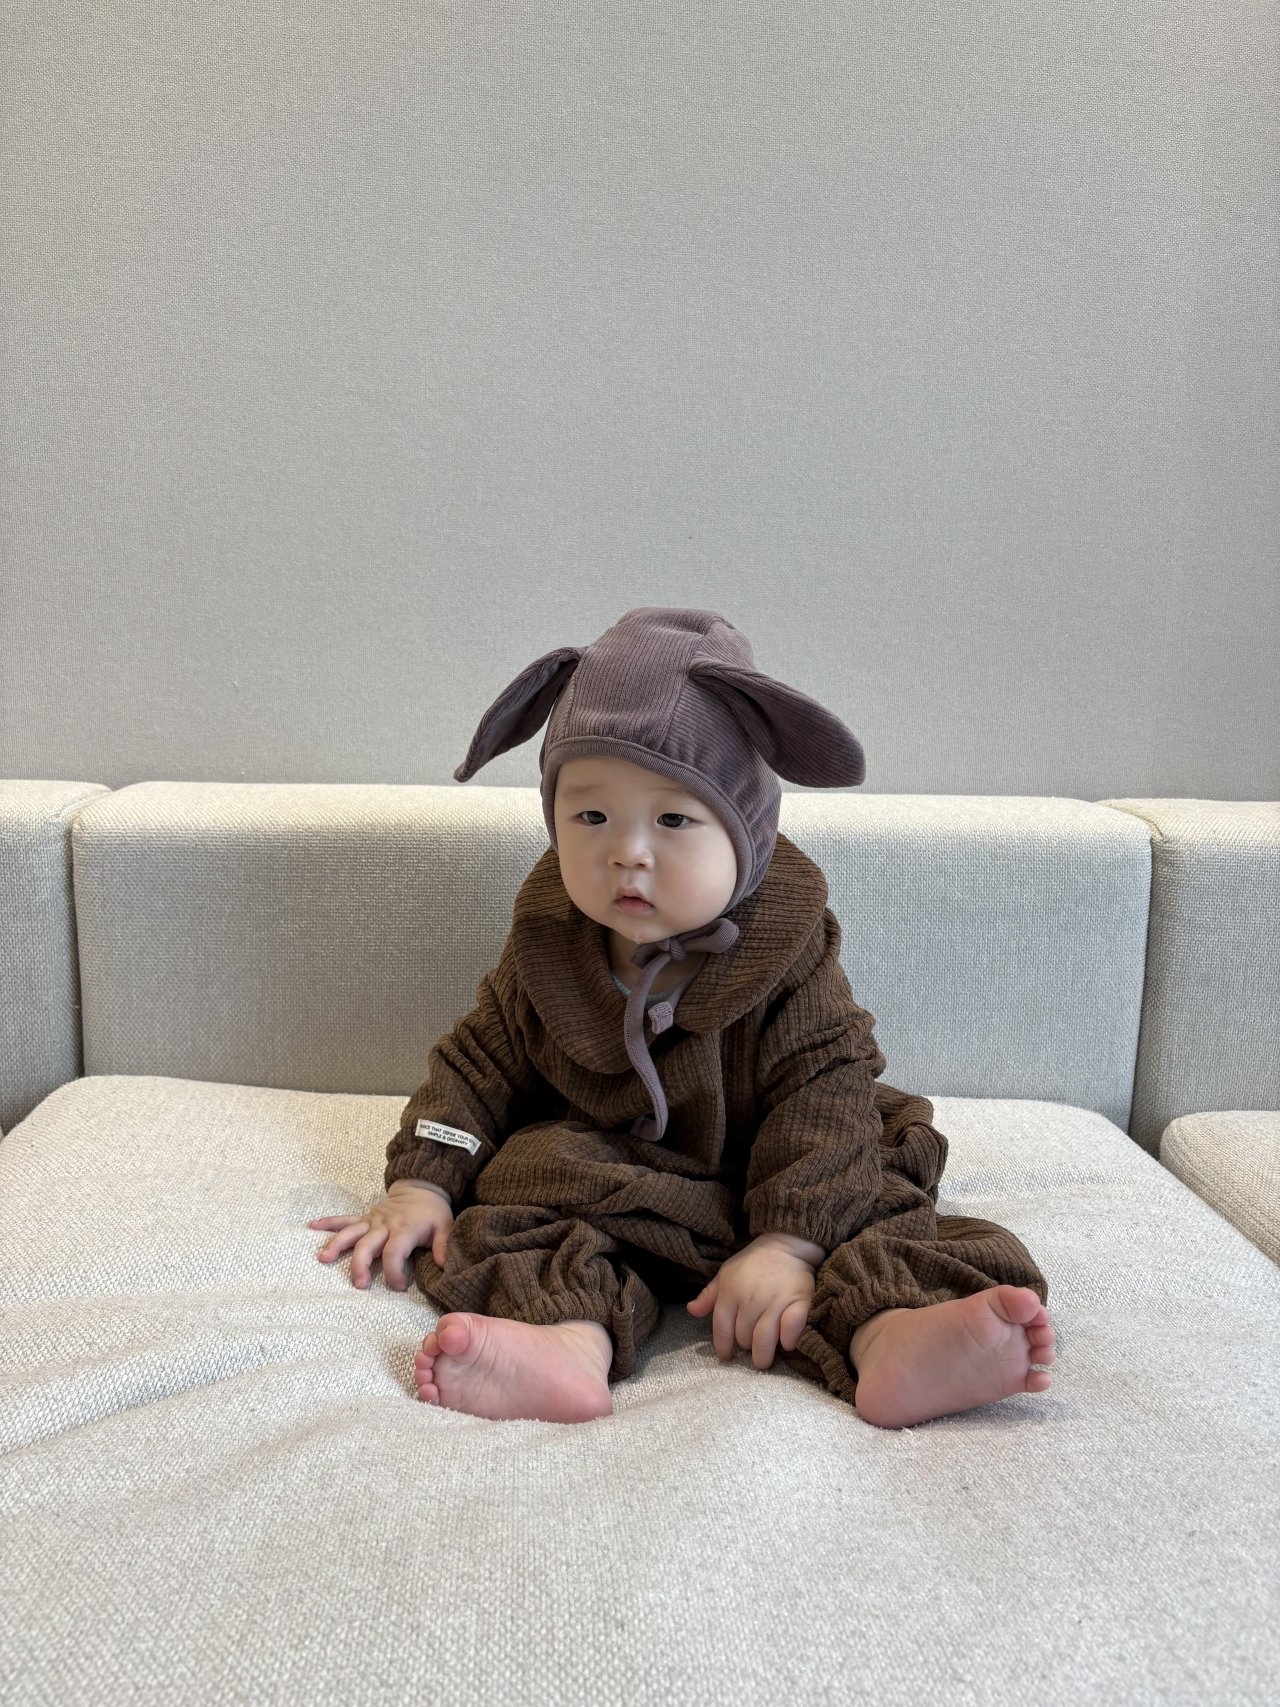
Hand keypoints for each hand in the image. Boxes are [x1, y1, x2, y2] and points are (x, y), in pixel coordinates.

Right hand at [307, 1180, 453, 1289]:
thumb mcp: (445, 1226)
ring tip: (323, 1259)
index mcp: (404, 1228)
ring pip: (350, 1233)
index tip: (398, 1286)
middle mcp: (384, 1225)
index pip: (394, 1252)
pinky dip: (327, 1223)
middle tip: (358, 1285)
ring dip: (336, 1245)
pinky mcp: (364, 1218)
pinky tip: (311, 1227)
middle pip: (367, 1245)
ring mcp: (371, 1221)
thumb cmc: (432, 1212)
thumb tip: (444, 1266)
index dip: (394, 1271)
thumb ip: (443, 1245)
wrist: (421, 1187)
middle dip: (360, 1265)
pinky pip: (343, 1219)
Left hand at [686, 1233, 818, 1369]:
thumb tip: (692, 1311)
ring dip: (763, 1354)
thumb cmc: (752, 1263)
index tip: (726, 1357)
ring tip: (763, 1359)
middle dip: (746, 1348)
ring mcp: (776, 1301)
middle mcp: (751, 1299)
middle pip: (744, 1338)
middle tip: (750, 1348)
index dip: (723, 1347)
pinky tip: (785, 1344)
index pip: (722, 1328)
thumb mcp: (725, 1274)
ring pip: (764, 1340)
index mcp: (730, 1292)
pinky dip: (788, 1341)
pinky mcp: (799, 1302)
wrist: (785, 1245)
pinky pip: (791, 1329)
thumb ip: (709, 1296)